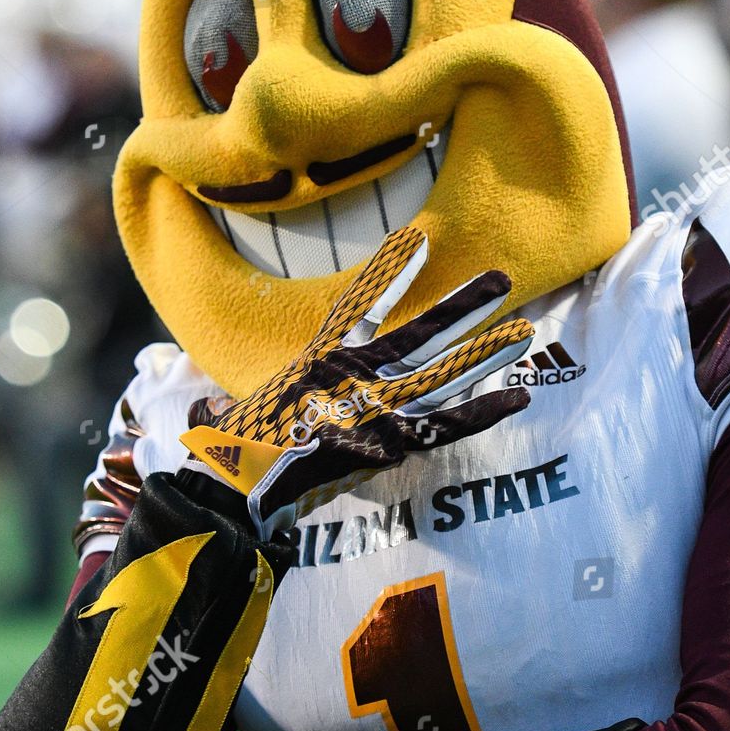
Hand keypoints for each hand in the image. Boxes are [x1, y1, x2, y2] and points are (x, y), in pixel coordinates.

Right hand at [181, 226, 531, 535]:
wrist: (239, 492)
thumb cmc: (232, 457)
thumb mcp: (232, 416)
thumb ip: (228, 406)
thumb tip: (203, 408)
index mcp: (318, 361)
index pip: (359, 304)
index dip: (390, 271)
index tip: (417, 238)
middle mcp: (354, 377)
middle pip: (420, 333)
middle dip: (463, 306)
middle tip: (502, 278)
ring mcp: (378, 409)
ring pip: (446, 373)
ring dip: (487, 351)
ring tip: (526, 332)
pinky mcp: (395, 444)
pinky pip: (452, 425)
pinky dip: (487, 410)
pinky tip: (522, 395)